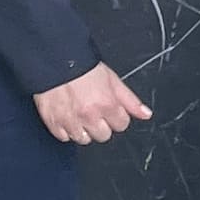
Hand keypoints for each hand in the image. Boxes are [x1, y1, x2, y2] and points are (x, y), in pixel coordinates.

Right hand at [36, 62, 152, 143]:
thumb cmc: (82, 67)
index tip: (108, 109)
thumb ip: (130, 100)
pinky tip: (67, 116)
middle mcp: (90, 116)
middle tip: (93, 111)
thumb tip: (145, 114)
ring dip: (83, 129)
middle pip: (103, 136)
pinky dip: (65, 129)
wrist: (53, 59)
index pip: (121, 125)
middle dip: (100, 125)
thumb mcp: (113, 80)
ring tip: (78, 113)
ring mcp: (70, 121)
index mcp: (107, 105)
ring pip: (83, 139)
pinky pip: (63, 137)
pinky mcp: (53, 122)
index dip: (116, 116)